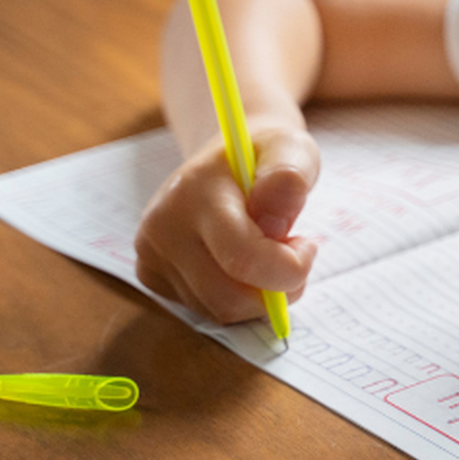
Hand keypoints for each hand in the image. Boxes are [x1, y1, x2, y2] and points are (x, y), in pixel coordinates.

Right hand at [134, 124, 321, 322]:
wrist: (223, 158)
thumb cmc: (263, 156)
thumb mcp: (289, 149)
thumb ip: (289, 177)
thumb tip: (275, 224)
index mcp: (196, 193)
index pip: (242, 258)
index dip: (288, 268)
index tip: (307, 246)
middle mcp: (163, 228)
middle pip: (228, 298)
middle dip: (276, 290)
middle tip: (295, 257)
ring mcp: (151, 255)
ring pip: (217, 311)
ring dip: (257, 296)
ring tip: (269, 255)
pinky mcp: (151, 275)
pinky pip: (204, 310)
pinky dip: (234, 298)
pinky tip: (240, 265)